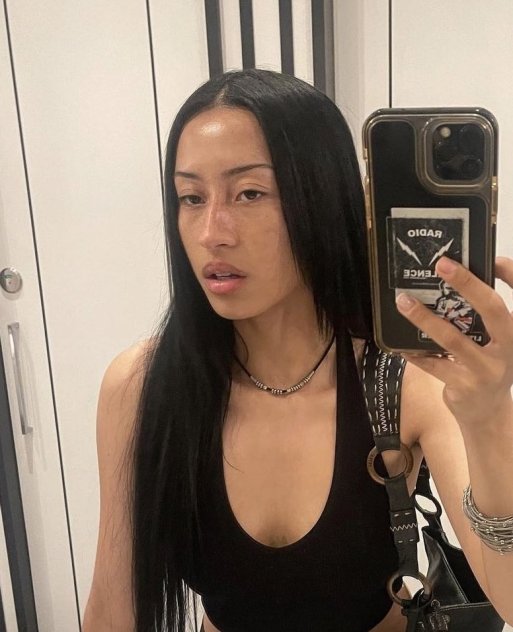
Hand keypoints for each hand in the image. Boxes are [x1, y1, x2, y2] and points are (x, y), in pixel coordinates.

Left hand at [395, 256, 512, 426]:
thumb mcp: (494, 342)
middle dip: (467, 284)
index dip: (512, 274)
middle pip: (491, 309)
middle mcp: (508, 349)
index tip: (495, 257)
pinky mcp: (464, 386)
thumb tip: (455, 281)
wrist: (488, 415)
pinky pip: (433, 364)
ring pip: (452, 338)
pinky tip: (399, 343)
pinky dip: (414, 352)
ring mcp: (486, 369)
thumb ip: (482, 318)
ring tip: (403, 302)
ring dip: (424, 318)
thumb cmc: (487, 368)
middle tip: (442, 264)